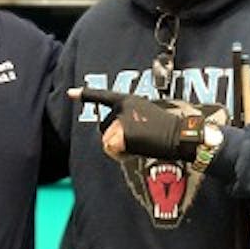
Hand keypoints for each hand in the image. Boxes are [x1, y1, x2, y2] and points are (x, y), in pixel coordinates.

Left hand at [68, 87, 204, 160]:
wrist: (179, 136)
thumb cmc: (166, 129)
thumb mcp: (144, 116)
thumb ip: (127, 119)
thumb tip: (113, 137)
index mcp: (127, 100)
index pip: (102, 96)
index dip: (85, 94)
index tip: (70, 93)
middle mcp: (120, 107)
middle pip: (103, 129)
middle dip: (114, 139)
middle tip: (138, 139)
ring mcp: (120, 120)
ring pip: (106, 141)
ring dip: (118, 148)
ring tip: (139, 144)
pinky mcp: (122, 133)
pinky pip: (111, 150)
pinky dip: (121, 155)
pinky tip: (137, 150)